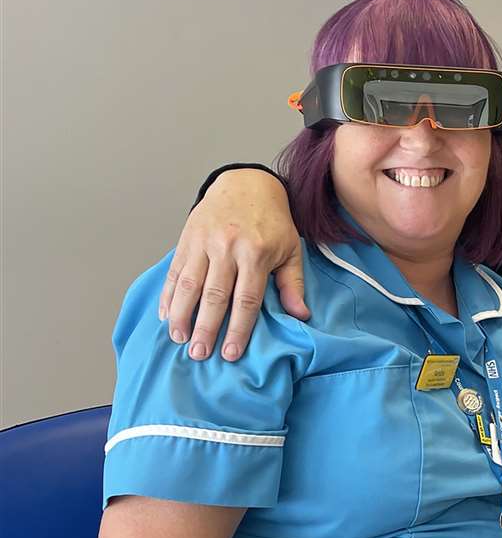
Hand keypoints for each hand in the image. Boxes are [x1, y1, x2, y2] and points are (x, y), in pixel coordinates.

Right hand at [159, 171, 307, 360]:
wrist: (246, 184)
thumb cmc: (271, 222)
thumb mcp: (290, 249)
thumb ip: (293, 284)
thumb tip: (301, 316)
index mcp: (255, 253)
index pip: (246, 299)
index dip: (238, 328)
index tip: (230, 353)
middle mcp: (227, 247)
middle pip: (214, 295)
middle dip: (205, 327)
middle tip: (199, 354)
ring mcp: (204, 242)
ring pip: (189, 283)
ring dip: (181, 314)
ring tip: (178, 338)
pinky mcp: (187, 238)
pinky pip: (175, 270)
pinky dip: (167, 294)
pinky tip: (165, 314)